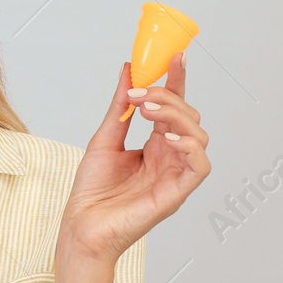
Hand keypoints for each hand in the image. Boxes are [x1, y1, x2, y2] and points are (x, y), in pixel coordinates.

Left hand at [58, 52, 210, 261]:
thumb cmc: (92, 191)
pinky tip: (166, 138)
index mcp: (155, 145)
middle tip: (140, 94)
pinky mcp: (177, 193)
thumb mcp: (104, 138)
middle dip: (168, 96)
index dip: (177, 81)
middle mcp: (169, 157)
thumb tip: (128, 71)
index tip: (174, 56)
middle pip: (188, 116)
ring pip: (199, 135)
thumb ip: (120, 107)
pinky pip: (200, 165)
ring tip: (147, 110)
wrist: (81, 226)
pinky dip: (190, 145)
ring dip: (176, 115)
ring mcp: (175, 174)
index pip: (174, 107)